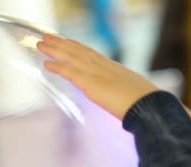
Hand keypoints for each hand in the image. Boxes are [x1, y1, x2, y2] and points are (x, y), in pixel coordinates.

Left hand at [37, 34, 159, 120]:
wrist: (150, 106)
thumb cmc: (146, 104)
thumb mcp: (133, 94)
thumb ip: (123, 93)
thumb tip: (125, 101)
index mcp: (113, 68)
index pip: (91, 53)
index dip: (77, 47)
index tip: (67, 41)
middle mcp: (103, 66)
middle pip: (78, 51)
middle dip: (62, 43)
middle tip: (47, 36)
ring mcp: (97, 73)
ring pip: (71, 57)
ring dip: (54, 49)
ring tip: (41, 43)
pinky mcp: (91, 84)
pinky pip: (70, 72)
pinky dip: (57, 66)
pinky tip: (46, 63)